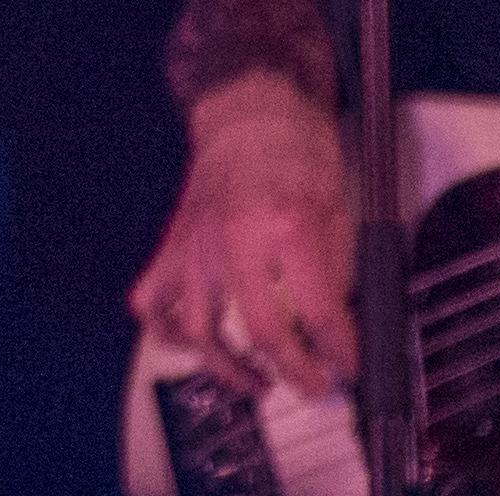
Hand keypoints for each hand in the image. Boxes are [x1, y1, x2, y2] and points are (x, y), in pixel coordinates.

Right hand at [127, 74, 355, 393]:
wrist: (249, 111)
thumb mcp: (338, 211)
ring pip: (199, 331)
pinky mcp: (173, 246)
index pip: (319, 314)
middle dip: (297, 374)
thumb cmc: (294, 151)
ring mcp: (196, 245)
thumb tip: (337, 329)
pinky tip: (196, 341)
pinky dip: (168, 331)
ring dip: (230, 369)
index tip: (348, 367)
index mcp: (286, 227)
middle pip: (263, 332)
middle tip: (315, 387)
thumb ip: (336, 275)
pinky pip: (151, 302)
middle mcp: (235, 240)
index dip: (341, 354)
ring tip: (255, 380)